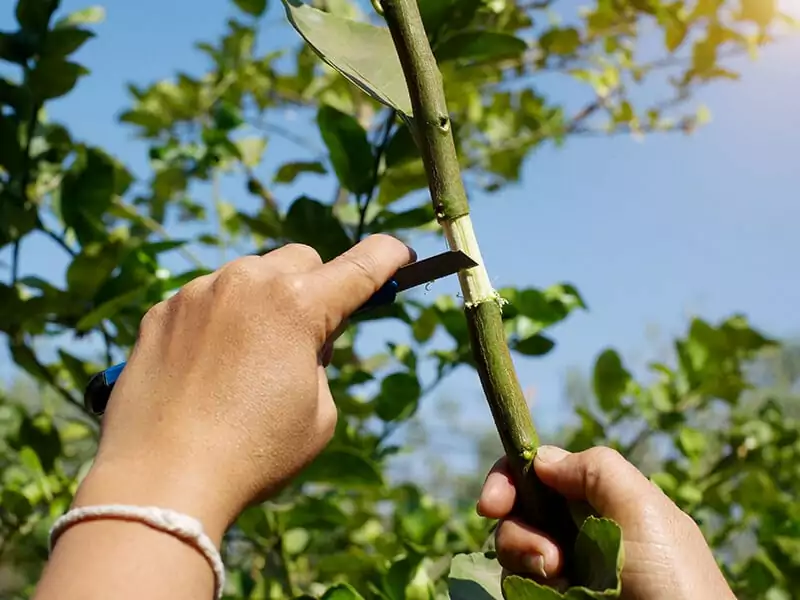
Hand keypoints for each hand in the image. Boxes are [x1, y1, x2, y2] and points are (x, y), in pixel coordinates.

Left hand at [74, 235, 413, 544]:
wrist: (160, 481)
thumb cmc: (253, 454)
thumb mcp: (318, 414)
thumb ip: (318, 361)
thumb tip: (301, 340)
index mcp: (298, 305)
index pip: (361, 266)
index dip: (388, 258)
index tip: (400, 255)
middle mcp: (246, 283)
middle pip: (301, 261)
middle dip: (314, 289)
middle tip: (307, 340)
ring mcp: (197, 292)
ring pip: (249, 277)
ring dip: (263, 303)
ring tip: (246, 363)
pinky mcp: (161, 312)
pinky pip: (205, 299)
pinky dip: (219, 321)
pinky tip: (207, 369)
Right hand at [478, 446, 735, 599]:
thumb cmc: (672, 578)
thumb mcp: (643, 508)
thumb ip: (594, 469)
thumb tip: (540, 460)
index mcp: (600, 500)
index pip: (539, 473)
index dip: (508, 479)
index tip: (491, 504)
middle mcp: (578, 532)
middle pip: (517, 513)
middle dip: (517, 532)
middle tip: (548, 560)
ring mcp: (566, 572)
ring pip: (512, 553)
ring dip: (526, 563)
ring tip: (562, 584)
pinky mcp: (556, 598)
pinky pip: (518, 587)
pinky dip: (527, 588)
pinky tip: (558, 596)